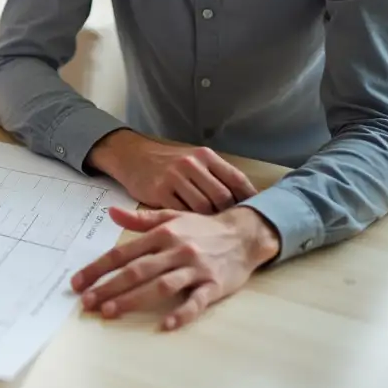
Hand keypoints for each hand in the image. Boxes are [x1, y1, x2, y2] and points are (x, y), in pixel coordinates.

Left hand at [72, 205, 280, 330]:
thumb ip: (140, 219)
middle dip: (109, 286)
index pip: (123, 253)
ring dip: (133, 299)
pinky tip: (165, 325)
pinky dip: (181, 314)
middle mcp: (176, 250)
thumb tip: (111, 212)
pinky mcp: (215, 285)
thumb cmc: (202, 228)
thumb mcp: (171, 217)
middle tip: (87, 302)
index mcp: (161, 234)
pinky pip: (196, 301)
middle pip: (137, 270)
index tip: (78, 282)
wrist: (245, 233)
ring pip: (160, 285)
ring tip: (110, 311)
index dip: (98, 268)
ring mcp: (196, 268)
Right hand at [87, 130, 257, 212]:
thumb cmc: (167, 162)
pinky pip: (182, 213)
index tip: (256, 213)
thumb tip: (244, 200)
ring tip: (213, 231)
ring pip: (204, 208)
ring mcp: (175, 178)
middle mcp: (192, 165)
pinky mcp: (159, 192)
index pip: (236, 179)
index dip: (249, 199)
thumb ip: (214, 176)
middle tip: (232, 226)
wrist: (131, 155)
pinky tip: (191, 228)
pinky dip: (189, 223)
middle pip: (222, 197)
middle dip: (229, 214)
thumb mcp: (193, 160)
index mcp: (205, 156)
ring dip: (209, 222)